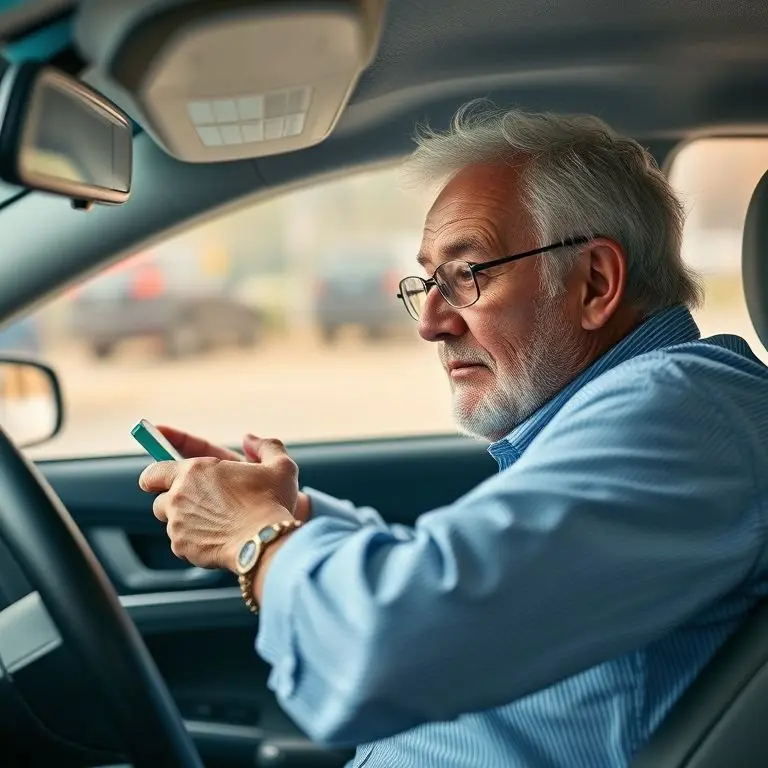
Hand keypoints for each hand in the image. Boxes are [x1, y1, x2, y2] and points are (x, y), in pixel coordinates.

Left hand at [138, 438, 299, 570]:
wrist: (266, 542)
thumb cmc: (271, 502)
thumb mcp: (279, 465)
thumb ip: (265, 446)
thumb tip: (251, 440)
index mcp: (194, 470)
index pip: (154, 471)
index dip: (155, 476)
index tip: (158, 480)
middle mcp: (179, 496)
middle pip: (160, 499)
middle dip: (173, 501)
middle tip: (197, 504)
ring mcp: (178, 524)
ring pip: (170, 523)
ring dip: (185, 522)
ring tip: (213, 523)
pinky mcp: (182, 547)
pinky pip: (181, 544)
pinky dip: (194, 541)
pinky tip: (216, 539)